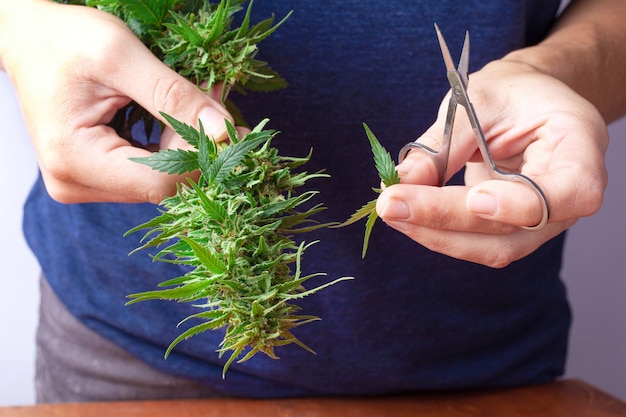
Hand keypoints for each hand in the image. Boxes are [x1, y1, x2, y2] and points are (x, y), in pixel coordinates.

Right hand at [0, 2, 231, 203]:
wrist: (29, 39)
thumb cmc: (64, 40)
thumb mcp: (120, 55)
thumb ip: (173, 95)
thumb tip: (222, 131)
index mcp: (74, 159)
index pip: (160, 181)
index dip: (201, 157)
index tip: (227, 125)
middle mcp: (76, 183)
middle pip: (163, 185)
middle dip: (200, 149)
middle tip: (223, 110)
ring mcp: (87, 184)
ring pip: (161, 181)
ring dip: (190, 147)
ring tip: (205, 109)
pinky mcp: (98, 177)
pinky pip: (149, 172)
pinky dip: (173, 147)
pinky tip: (184, 121)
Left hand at [376, 59, 608, 267]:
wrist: (522, 102)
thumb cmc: (509, 94)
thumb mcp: (476, 99)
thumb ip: (444, 143)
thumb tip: (402, 183)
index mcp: (579, 146)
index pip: (572, 191)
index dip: (523, 203)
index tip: (475, 198)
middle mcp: (570, 193)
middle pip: (518, 228)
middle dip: (448, 219)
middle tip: (391, 205)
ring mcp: (543, 219)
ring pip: (495, 248)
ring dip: (437, 235)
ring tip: (390, 211)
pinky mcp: (513, 230)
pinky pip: (477, 243)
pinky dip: (438, 233)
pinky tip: (406, 215)